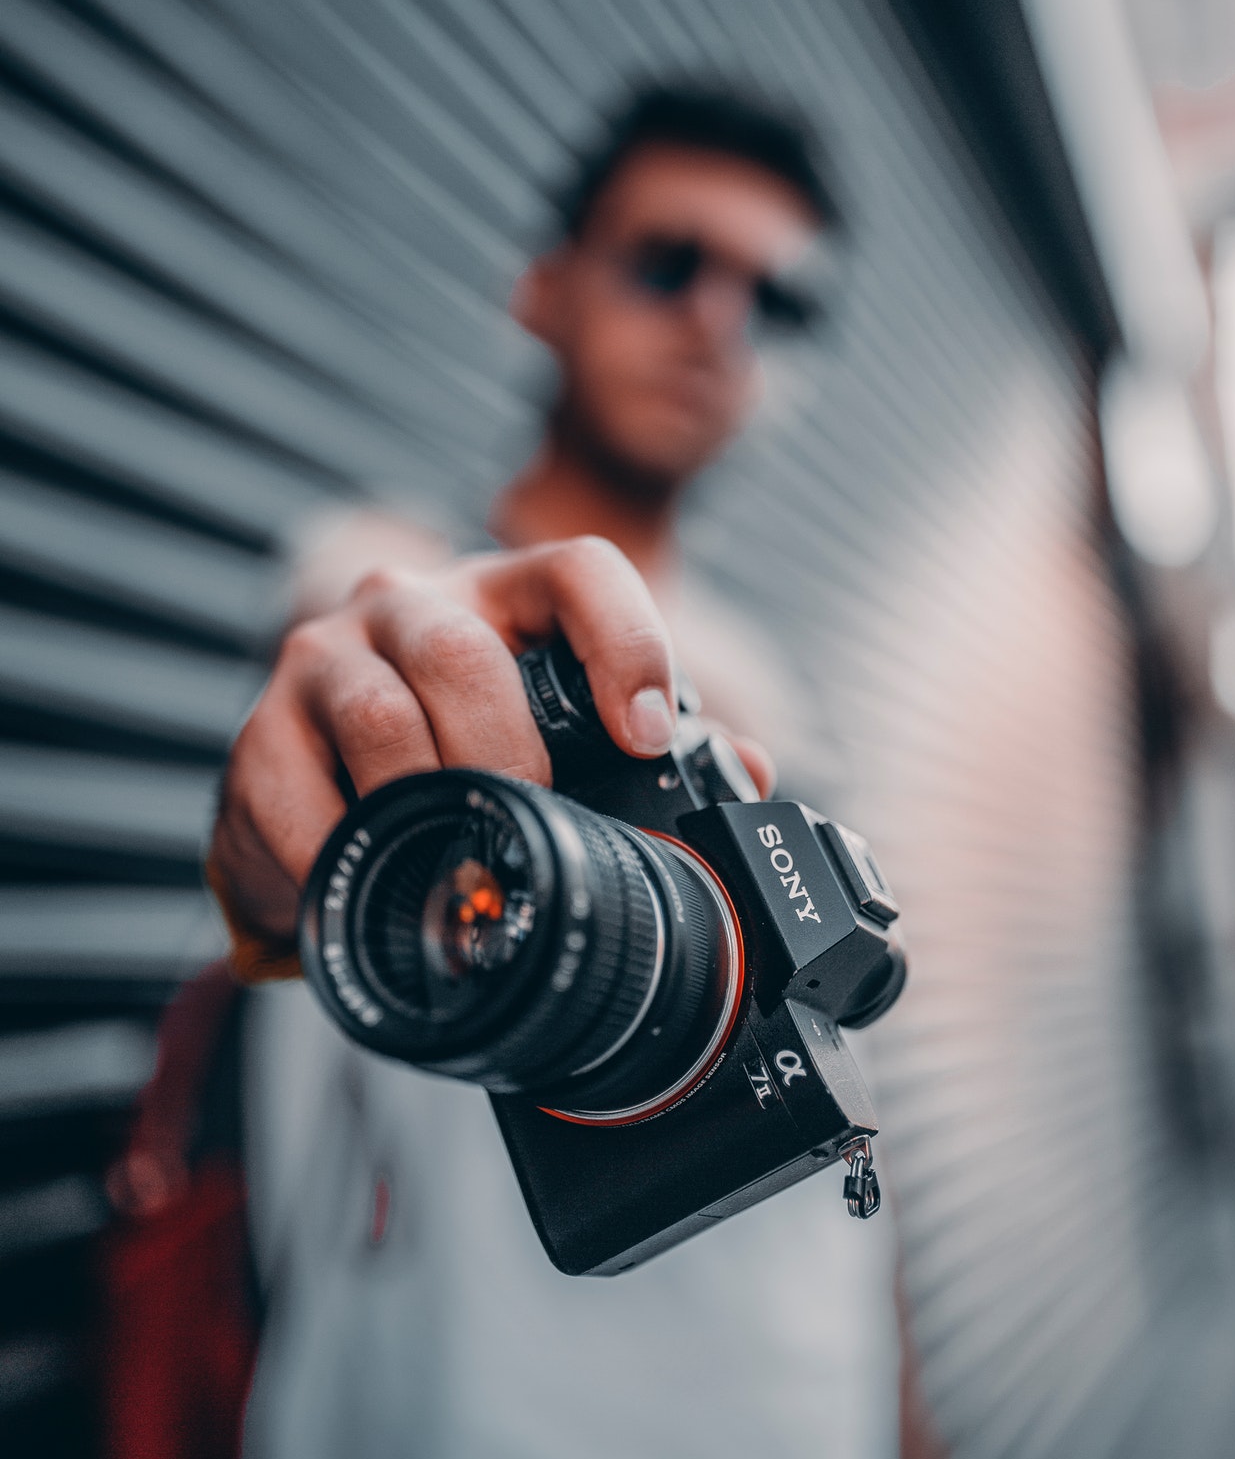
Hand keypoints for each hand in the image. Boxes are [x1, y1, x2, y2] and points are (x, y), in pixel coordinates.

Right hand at [209, 537, 681, 976]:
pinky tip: (368, 886)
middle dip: (508, 754)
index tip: (646, 734)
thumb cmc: (462, 752)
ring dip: (426, 801)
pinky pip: (295, 791)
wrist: (323, 794)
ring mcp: (325, 659)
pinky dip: (340, 853)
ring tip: (451, 862)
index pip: (578, 572)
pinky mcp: (261, 731)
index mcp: (507, 597)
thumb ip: (654, 754)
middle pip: (461, 653)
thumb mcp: (557, 736)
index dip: (624, 642)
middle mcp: (410, 605)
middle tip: (532, 822)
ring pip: (377, 713)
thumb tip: (750, 773)